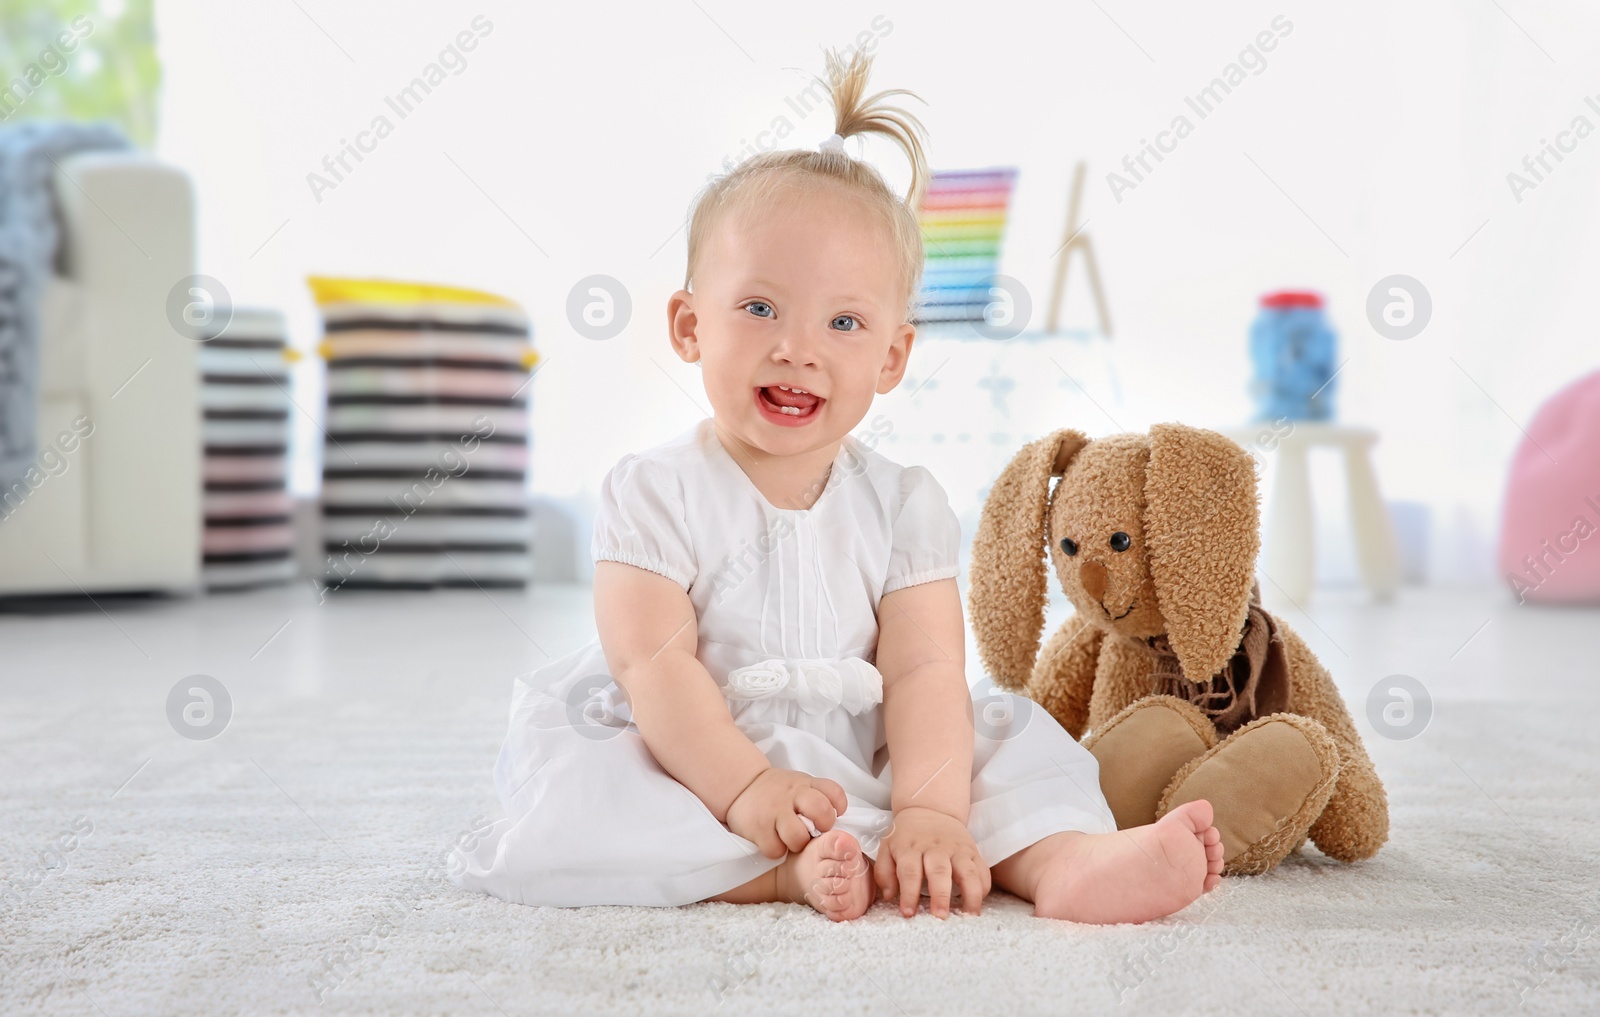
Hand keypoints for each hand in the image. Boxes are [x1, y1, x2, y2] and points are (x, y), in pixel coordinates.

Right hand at [725, 767, 847, 858]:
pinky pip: (775, 850)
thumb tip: (840, 822)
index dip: (838, 807)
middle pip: (820, 810)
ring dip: (797, 844)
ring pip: (798, 837)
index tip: (834, 814)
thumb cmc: (778, 792)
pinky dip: (776, 851)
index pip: (834, 792)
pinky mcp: (758, 827)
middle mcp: (792, 794)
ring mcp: (774, 810)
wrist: (742, 787)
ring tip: (791, 840)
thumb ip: (817, 797)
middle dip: (823, 826)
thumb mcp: (799, 785)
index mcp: (806, 784)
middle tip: (815, 831)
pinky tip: (773, 842)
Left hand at [874, 806, 989, 917]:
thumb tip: (889, 895)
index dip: (909, 893)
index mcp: (911, 847)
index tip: (908, 913)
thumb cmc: (906, 835)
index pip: (909, 871)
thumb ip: (884, 872)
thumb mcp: (887, 847)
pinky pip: (982, 868)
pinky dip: (983, 886)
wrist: (930, 808)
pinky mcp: (972, 850)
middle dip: (940, 895)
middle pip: (939, 871)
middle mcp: (935, 848)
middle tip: (940, 917)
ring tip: (969, 915)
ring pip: (967, 870)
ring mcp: (956, 849)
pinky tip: (978, 901)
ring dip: (970, 893)